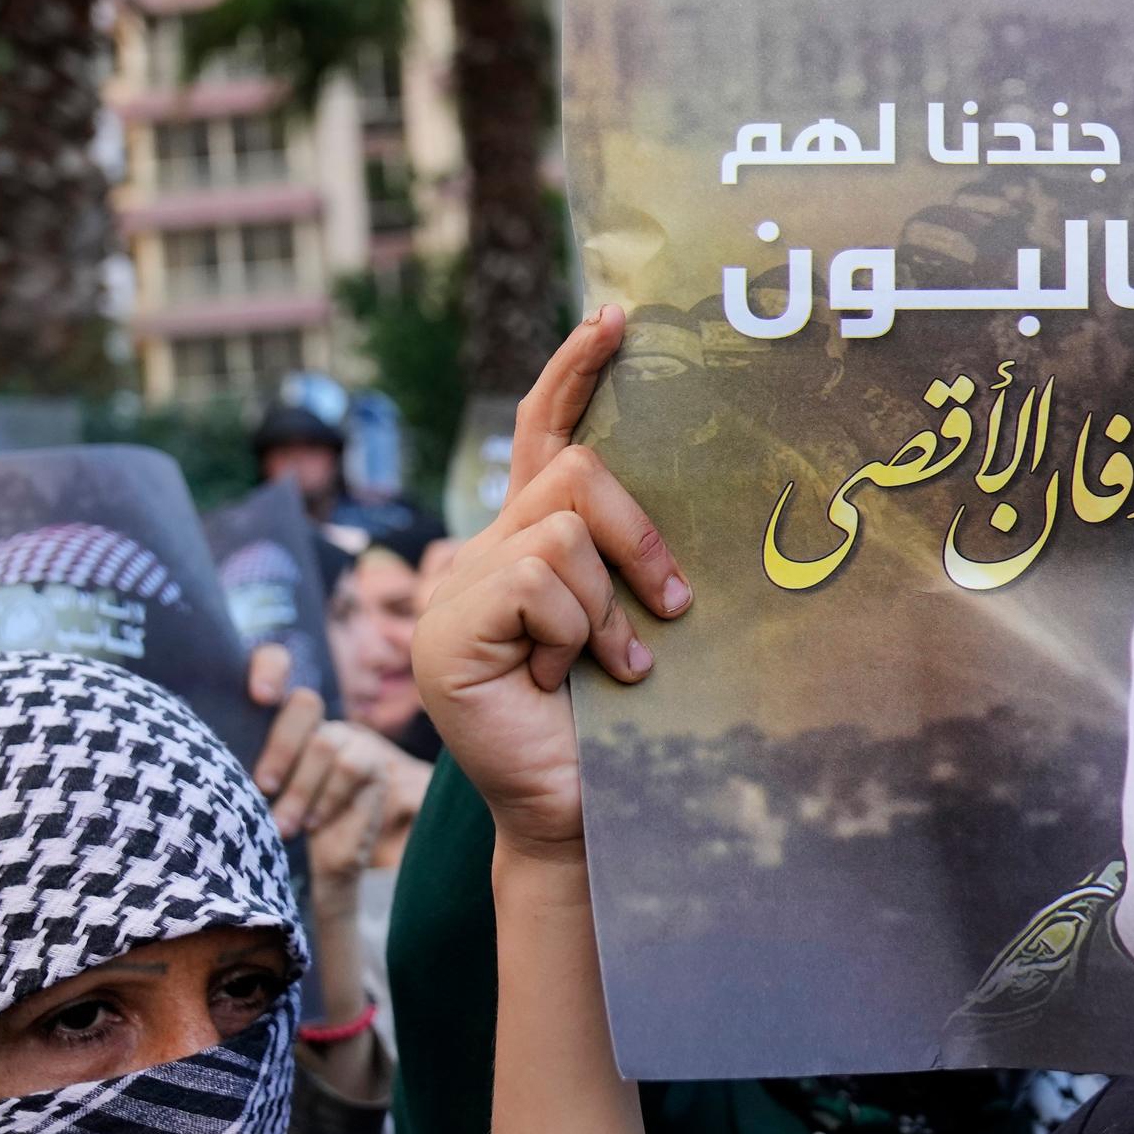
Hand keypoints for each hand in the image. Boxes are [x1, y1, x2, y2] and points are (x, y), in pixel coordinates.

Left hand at [247, 644, 433, 866]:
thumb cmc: (258, 829)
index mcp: (270, 715)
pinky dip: (327, 798)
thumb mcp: (236, 791)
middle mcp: (310, 720)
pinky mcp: (371, 763)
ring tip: (283, 828)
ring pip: (325, 743)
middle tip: (262, 788)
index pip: (276, 661)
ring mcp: (344, 738)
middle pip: (305, 702)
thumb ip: (227, 764)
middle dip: (281, 748)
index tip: (260, 698)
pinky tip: (313, 823)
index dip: (271, 668)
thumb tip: (204, 757)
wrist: (304, 873)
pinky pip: (350, 767)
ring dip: (300, 790)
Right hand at [414, 311, 686, 861]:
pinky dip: (574, 632)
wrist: (584, 816)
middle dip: (639, 535)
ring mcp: (454, 593)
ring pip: (562, 533)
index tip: (616, 317)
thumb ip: (628, 557)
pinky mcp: (447, 635)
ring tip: (608, 668)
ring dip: (606, 607)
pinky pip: (539, 581)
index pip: (544, 436)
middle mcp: (481, 557)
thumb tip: (686, 486)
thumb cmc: (623, 727)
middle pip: (574, 474)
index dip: (573, 372)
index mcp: (528, 546)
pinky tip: (564, 683)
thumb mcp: (634, 619)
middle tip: (672, 604)